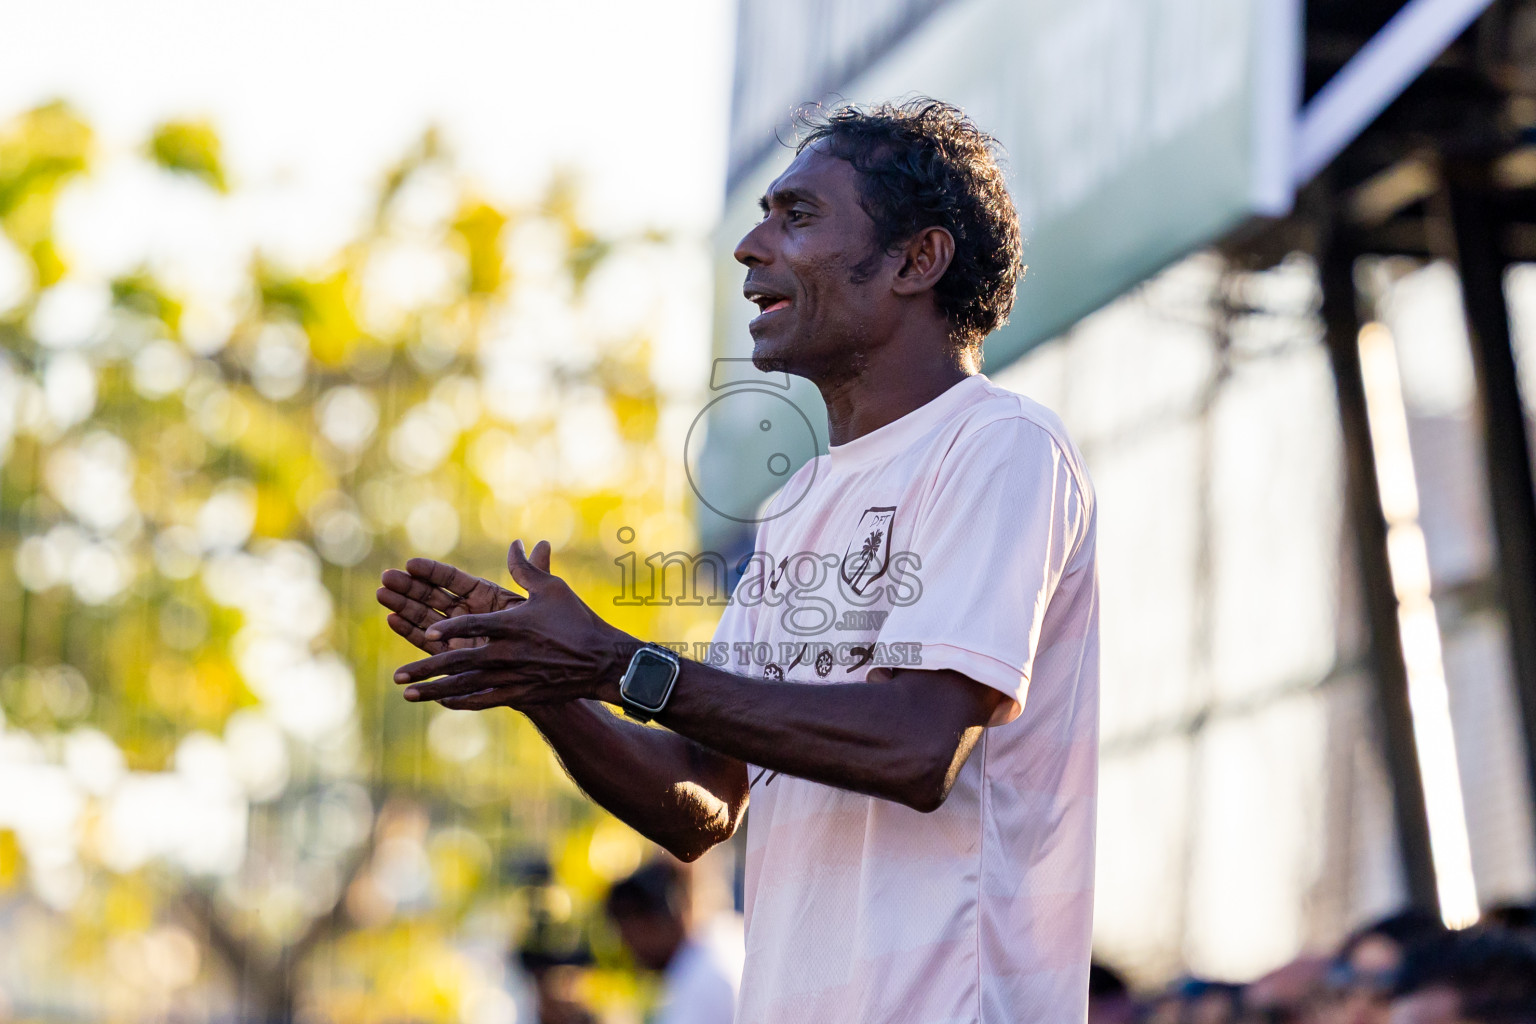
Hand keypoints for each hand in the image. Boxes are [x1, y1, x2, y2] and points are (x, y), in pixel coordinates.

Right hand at [376, 545, 544, 655]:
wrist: (550, 670)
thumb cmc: (548, 631)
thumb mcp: (541, 598)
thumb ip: (533, 572)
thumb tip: (545, 542)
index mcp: (484, 595)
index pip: (453, 580)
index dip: (433, 571)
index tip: (411, 563)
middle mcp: (467, 613)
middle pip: (433, 597)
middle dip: (410, 587)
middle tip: (386, 577)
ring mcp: (459, 635)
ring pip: (425, 617)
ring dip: (403, 606)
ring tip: (382, 594)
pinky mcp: (454, 656)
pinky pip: (427, 643)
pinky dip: (410, 632)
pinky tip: (393, 620)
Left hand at [391, 539, 632, 709]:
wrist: (603, 661)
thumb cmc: (578, 620)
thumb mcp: (553, 588)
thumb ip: (527, 568)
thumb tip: (515, 543)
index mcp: (514, 623)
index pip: (475, 624)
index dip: (450, 628)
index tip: (428, 634)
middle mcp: (510, 652)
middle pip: (460, 661)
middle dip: (426, 668)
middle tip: (399, 676)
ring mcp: (514, 676)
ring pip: (467, 685)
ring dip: (435, 690)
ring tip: (407, 694)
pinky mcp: (521, 693)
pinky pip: (485, 700)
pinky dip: (462, 702)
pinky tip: (442, 703)